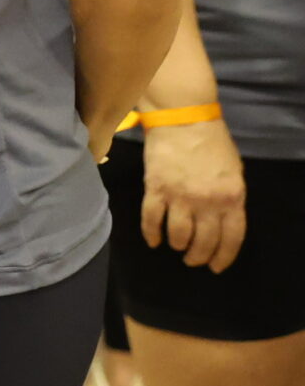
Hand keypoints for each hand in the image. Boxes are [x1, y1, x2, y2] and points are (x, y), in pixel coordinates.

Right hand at [140, 120, 246, 270]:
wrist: (183, 118)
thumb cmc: (213, 143)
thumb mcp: (234, 173)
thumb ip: (230, 199)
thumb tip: (220, 221)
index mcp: (232, 198)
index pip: (231, 239)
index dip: (223, 257)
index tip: (215, 266)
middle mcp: (208, 202)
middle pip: (204, 241)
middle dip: (198, 255)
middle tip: (192, 258)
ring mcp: (180, 196)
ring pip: (178, 235)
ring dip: (178, 244)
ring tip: (176, 245)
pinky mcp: (155, 189)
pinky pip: (151, 219)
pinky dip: (151, 234)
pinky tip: (153, 240)